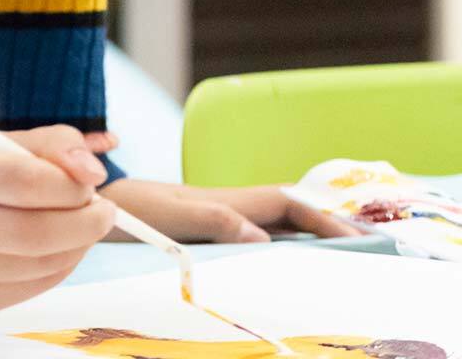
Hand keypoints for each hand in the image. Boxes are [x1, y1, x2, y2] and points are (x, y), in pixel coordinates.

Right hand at [0, 124, 115, 315]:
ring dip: (76, 245)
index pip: (20, 180)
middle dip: (83, 221)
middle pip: (31, 231)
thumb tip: (95, 170)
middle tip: (105, 209)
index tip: (96, 179)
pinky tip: (62, 247)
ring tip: (84, 225)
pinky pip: (28, 288)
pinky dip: (58, 266)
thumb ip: (46, 144)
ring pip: (35, 264)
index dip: (69, 182)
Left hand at [97, 177, 364, 243]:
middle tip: (367, 244)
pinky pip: (253, 238)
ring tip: (341, 253)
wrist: (94, 205)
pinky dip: (281, 244)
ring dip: (308, 234)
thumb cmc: (129, 210)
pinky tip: (285, 261)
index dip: (322, 218)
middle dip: (327, 224)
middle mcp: (227, 207)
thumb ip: (213, 219)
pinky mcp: (202, 233)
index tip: (356, 237)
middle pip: (288, 211)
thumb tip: (263, 238)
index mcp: (227, 201)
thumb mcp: (169, 215)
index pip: (286, 205)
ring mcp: (216, 218)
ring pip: (274, 223)